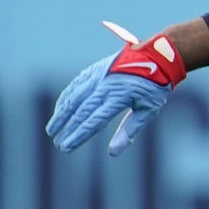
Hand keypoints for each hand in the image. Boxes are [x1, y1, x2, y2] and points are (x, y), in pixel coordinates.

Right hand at [46, 22, 187, 155]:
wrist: (156, 56)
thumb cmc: (155, 87)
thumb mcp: (148, 110)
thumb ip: (129, 131)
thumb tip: (112, 153)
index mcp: (119, 97)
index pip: (93, 121)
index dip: (78, 135)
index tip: (67, 147)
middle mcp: (104, 86)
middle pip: (80, 111)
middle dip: (67, 128)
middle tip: (57, 144)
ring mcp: (97, 76)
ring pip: (73, 97)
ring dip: (60, 114)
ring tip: (52, 129)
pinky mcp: (94, 70)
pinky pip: (75, 85)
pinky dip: (66, 98)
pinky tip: (60, 109)